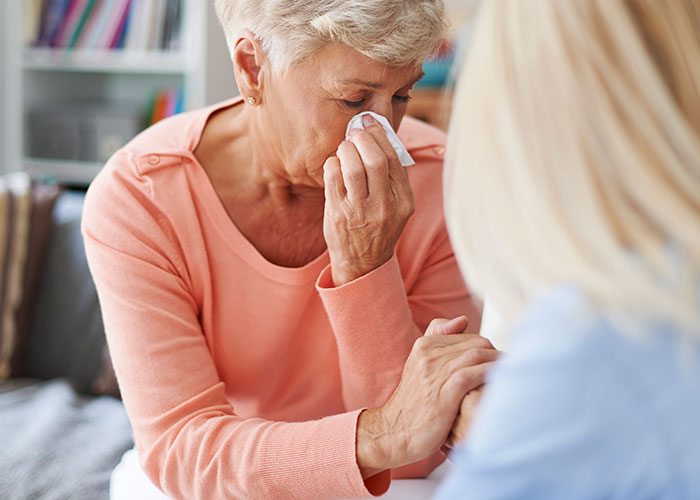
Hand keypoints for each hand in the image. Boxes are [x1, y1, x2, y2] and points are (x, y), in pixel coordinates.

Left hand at [322, 114, 413, 285]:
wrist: (362, 263)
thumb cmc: (379, 226)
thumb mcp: (397, 206)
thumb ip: (393, 177)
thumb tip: (378, 136)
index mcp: (403, 202)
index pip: (394, 159)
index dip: (381, 135)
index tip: (371, 122)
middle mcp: (383, 207)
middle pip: (375, 160)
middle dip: (363, 138)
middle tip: (356, 131)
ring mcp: (359, 211)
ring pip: (352, 168)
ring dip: (346, 149)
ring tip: (345, 146)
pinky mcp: (337, 214)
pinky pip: (332, 178)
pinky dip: (332, 164)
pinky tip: (335, 165)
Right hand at [356, 317, 497, 477]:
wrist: (394, 431)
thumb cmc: (414, 401)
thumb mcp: (420, 364)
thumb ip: (438, 338)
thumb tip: (463, 319)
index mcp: (423, 345)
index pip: (468, 337)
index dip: (487, 348)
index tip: (499, 361)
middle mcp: (427, 355)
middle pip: (475, 344)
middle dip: (496, 354)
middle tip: (511, 368)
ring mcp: (434, 374)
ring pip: (476, 356)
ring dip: (498, 362)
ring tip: (512, 373)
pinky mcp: (442, 394)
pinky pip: (473, 375)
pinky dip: (490, 374)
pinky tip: (501, 380)